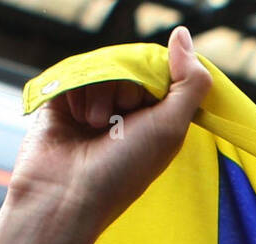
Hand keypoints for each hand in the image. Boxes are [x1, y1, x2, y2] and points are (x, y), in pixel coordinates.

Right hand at [5, 27, 212, 243]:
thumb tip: (183, 36)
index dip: (155, 78)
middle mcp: (126, 112)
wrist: (65, 194)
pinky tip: (75, 117)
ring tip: (94, 124)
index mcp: (155, 120)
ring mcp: (94, 105)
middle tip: (119, 121)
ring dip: (100, 91)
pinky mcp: (64, 99)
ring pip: (102, 65)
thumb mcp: (169, 129)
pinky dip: (76, 89)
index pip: (161, 72)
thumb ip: (190, 83)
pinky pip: (74, 70)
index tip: (148, 104)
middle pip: (131, 64)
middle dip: (126, 87)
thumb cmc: (122, 171)